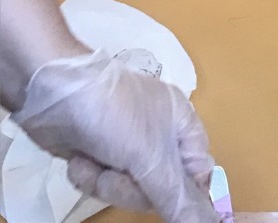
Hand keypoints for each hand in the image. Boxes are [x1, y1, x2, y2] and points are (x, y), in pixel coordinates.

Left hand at [12, 50, 218, 222]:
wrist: (53, 92)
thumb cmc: (113, 115)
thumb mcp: (150, 157)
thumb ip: (178, 196)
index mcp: (183, 126)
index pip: (201, 174)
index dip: (187, 196)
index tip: (170, 208)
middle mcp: (161, 135)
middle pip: (161, 190)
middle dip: (132, 187)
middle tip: (116, 171)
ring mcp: (128, 144)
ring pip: (129, 190)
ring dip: (105, 182)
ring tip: (92, 160)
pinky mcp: (101, 152)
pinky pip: (104, 183)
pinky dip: (89, 176)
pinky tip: (79, 159)